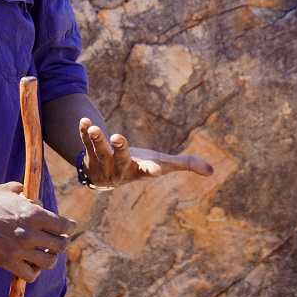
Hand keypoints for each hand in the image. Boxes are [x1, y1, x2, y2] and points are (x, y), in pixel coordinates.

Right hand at [0, 182, 76, 281]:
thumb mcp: (8, 189)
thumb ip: (25, 193)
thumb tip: (34, 199)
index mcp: (33, 213)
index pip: (65, 225)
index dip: (70, 227)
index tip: (69, 228)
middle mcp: (30, 233)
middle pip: (60, 245)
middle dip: (62, 243)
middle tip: (57, 241)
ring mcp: (20, 250)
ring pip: (49, 262)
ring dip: (49, 258)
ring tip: (44, 254)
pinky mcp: (8, 263)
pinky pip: (30, 275)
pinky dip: (34, 272)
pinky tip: (30, 264)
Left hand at [78, 119, 213, 189]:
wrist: (105, 176)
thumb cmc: (138, 167)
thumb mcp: (162, 164)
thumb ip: (186, 164)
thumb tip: (213, 171)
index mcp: (139, 171)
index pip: (147, 171)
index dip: (151, 170)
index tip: (156, 171)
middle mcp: (119, 170)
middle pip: (119, 159)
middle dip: (119, 149)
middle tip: (118, 137)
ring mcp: (102, 164)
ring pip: (99, 151)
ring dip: (96, 139)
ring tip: (94, 127)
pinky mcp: (88, 156)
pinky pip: (84, 143)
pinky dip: (83, 132)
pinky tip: (83, 120)